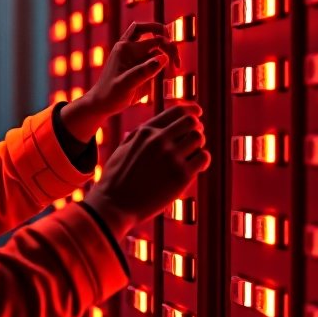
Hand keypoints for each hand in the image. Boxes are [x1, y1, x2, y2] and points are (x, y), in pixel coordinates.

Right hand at [83, 105, 208, 240]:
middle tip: (194, 138)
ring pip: (199, 138)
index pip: (177, 111)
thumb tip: (158, 127)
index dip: (191, 111)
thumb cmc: (116, 179)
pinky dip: (203, 160)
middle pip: (191, 122)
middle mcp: (159, 140)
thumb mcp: (124, 149)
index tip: (197, 114)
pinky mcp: (181, 176)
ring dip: (198, 145)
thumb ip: (141, 135)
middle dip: (195, 128)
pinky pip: (203, 158)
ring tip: (192, 154)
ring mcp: (171, 157)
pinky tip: (195, 166)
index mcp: (145, 132)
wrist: (114, 205)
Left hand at [86, 21, 179, 120]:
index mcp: (126, 48)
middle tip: (176, 61)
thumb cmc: (110, 94)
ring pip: (156, 44)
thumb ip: (143, 71)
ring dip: (168, 51)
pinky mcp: (139, 65)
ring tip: (176, 66)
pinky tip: (170, 72)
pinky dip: (164, 61)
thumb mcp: (126, 84)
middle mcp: (131, 48)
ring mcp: (136, 56)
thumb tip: (163, 58)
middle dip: (168, 42)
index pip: (154, 39)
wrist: (102, 104)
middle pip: (154, 33)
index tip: (173, 63)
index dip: (168, 47)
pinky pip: (155, 57)